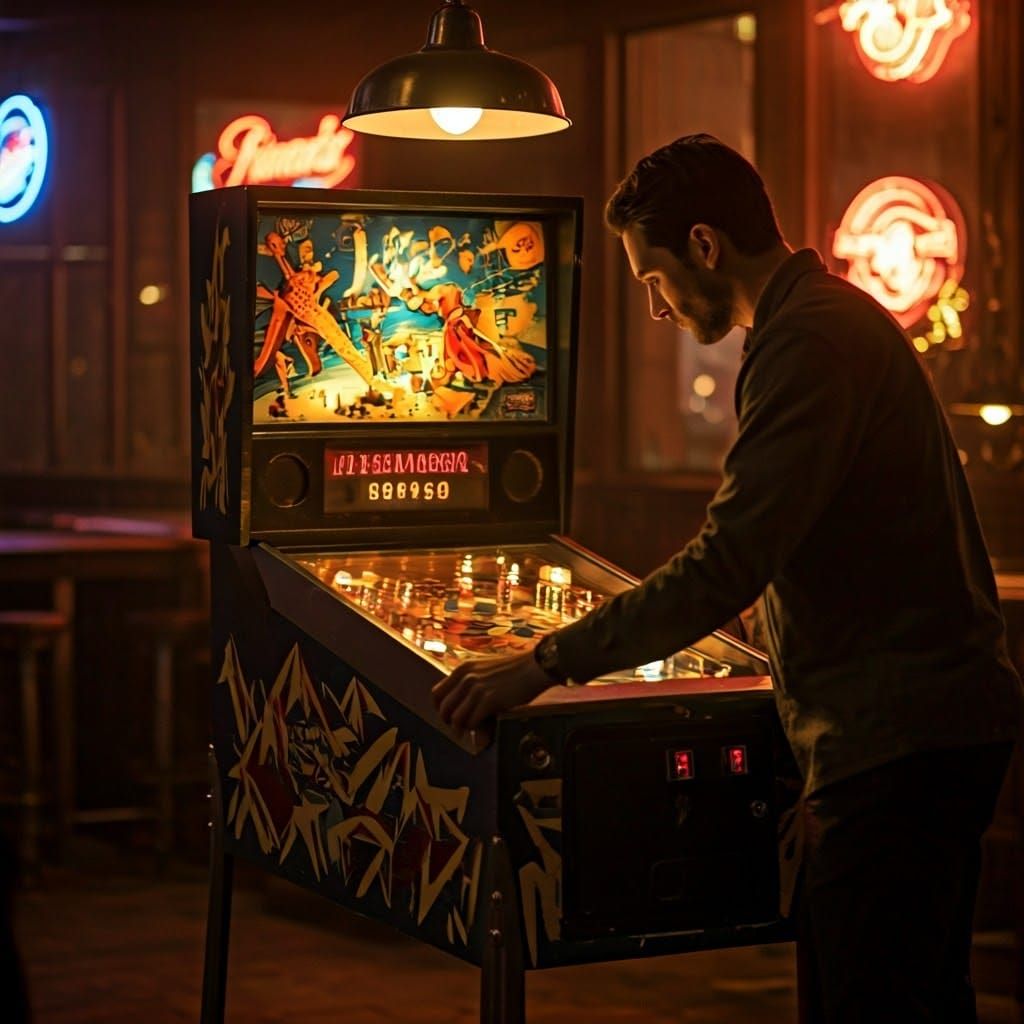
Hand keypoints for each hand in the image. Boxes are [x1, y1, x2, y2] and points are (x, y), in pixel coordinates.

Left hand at [432, 651, 554, 730]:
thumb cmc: (514, 669)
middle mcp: (466, 677)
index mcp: (463, 669)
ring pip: (456, 718)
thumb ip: (470, 680)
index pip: (437, 693)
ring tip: (468, 732)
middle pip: (444, 708)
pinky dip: (475, 729)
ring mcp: (477, 689)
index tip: (447, 716)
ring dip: (461, 728)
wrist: (534, 667)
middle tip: (456, 728)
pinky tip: (481, 729)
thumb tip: (462, 702)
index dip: (439, 708)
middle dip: (448, 722)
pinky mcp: (489, 700)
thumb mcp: (485, 667)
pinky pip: (472, 722)